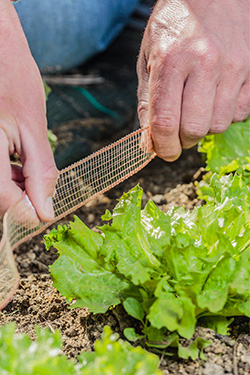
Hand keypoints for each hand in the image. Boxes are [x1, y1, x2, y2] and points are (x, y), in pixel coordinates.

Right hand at [0, 0, 57, 221]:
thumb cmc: (11, 78)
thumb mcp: (33, 128)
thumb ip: (40, 173)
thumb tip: (45, 210)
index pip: (5, 202)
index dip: (28, 211)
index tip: (46, 211)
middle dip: (22, 196)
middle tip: (38, 180)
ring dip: (14, 185)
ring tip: (25, 161)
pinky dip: (5, 173)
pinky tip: (14, 159)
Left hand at [137, 0, 249, 160]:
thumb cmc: (174, 27)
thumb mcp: (148, 59)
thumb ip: (147, 101)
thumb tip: (148, 141)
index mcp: (171, 61)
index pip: (165, 122)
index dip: (162, 147)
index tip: (162, 152)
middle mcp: (204, 64)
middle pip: (194, 130)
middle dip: (182, 140)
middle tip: (177, 133)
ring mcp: (232, 67)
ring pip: (218, 125)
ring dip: (203, 127)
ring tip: (195, 109)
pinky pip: (239, 113)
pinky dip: (224, 115)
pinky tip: (215, 99)